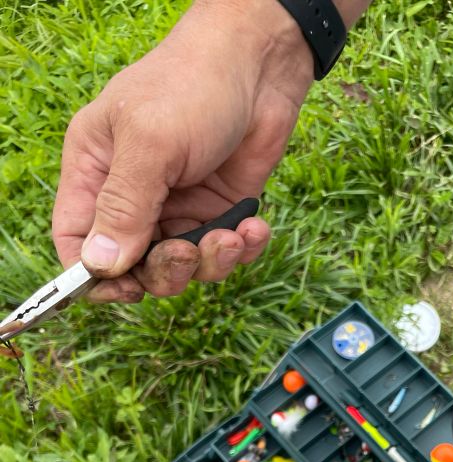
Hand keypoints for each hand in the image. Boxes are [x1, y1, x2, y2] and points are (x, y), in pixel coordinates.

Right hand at [52, 0, 313, 302]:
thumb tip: (100, 264)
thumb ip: (124, 206)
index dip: (93, 275)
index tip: (125, 290)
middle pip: (131, 265)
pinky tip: (254, 227)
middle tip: (187, 251)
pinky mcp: (218, 210)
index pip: (76, 238)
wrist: (261, 64)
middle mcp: (132, 193)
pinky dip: (240, 249)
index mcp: (95, 168)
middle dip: (163, 271)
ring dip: (208, 263)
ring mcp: (177, 205)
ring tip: (231, 235)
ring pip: (181, 267)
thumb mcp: (151, 142)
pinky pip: (222, 253)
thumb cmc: (195, 85)